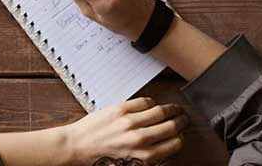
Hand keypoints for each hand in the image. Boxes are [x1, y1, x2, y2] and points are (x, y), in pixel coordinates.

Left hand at [61, 97, 186, 164]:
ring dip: (172, 109)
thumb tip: (168, 149)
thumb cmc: (102, 158)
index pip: (175, 143)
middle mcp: (140, 139)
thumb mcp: (132, 165)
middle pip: (172, 126)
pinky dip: (151, 103)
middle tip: (184, 118)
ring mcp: (129, 122)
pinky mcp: (119, 109)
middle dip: (181, 122)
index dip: (181, 138)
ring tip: (174, 109)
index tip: (181, 134)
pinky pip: (144, 102)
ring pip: (161, 111)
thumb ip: (151, 157)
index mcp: (145, 156)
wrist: (77, 146)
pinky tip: (152, 105)